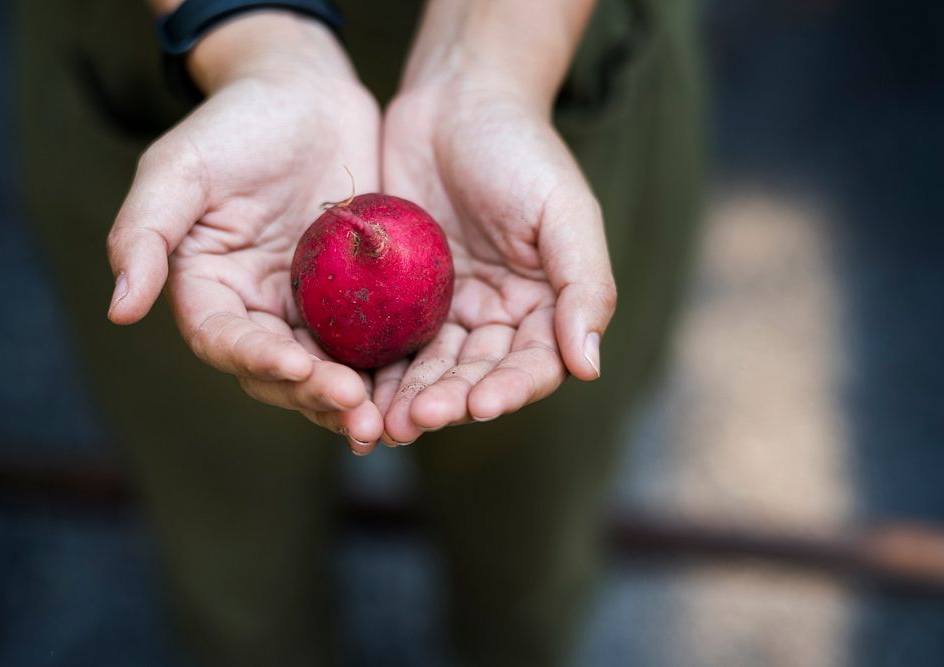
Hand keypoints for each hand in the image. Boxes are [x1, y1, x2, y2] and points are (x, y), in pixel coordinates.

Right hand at [106, 13, 383, 452]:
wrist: (306, 94)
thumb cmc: (238, 122)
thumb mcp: (181, 167)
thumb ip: (144, 233)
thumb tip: (119, 311)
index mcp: (209, 288)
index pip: (224, 339)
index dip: (255, 359)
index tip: (296, 364)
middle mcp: (256, 308)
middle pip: (277, 370)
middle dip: (312, 392)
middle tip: (355, 404)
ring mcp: (308, 308)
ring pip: (324, 370)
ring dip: (349, 399)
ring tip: (383, 417)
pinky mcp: (354, 299)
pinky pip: (368, 342)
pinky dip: (384, 368)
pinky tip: (413, 384)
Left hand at [374, 72, 616, 444]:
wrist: (455, 98)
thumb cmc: (520, 148)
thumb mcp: (564, 210)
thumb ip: (583, 285)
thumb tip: (589, 365)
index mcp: (544, 306)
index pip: (532, 364)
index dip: (509, 390)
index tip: (480, 404)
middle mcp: (497, 317)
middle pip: (475, 375)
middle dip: (448, 401)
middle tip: (414, 421)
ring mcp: (445, 309)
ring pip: (429, 368)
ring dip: (408, 398)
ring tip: (382, 424)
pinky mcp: (400, 297)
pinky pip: (389, 340)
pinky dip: (375, 368)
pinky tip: (354, 388)